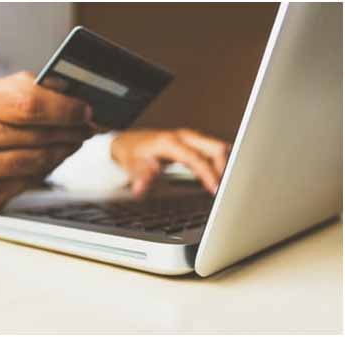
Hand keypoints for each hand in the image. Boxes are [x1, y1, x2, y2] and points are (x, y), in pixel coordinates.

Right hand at [0, 72, 92, 211]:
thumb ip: (13, 90)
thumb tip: (64, 92)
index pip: (27, 103)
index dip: (64, 107)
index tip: (84, 108)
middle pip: (37, 133)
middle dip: (71, 129)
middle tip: (87, 125)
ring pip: (38, 160)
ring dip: (64, 150)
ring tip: (75, 140)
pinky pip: (29, 181)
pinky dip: (47, 168)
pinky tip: (53, 158)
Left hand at [111, 128, 230, 196]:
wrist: (128, 142)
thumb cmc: (132, 153)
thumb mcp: (131, 165)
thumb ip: (139, 177)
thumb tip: (140, 189)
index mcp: (170, 142)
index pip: (197, 158)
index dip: (208, 174)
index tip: (215, 189)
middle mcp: (183, 136)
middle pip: (215, 147)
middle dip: (225, 168)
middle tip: (227, 189)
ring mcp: (190, 137)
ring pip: (217, 147)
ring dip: (225, 165)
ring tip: (229, 185)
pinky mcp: (193, 142)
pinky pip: (213, 150)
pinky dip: (221, 162)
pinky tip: (222, 176)